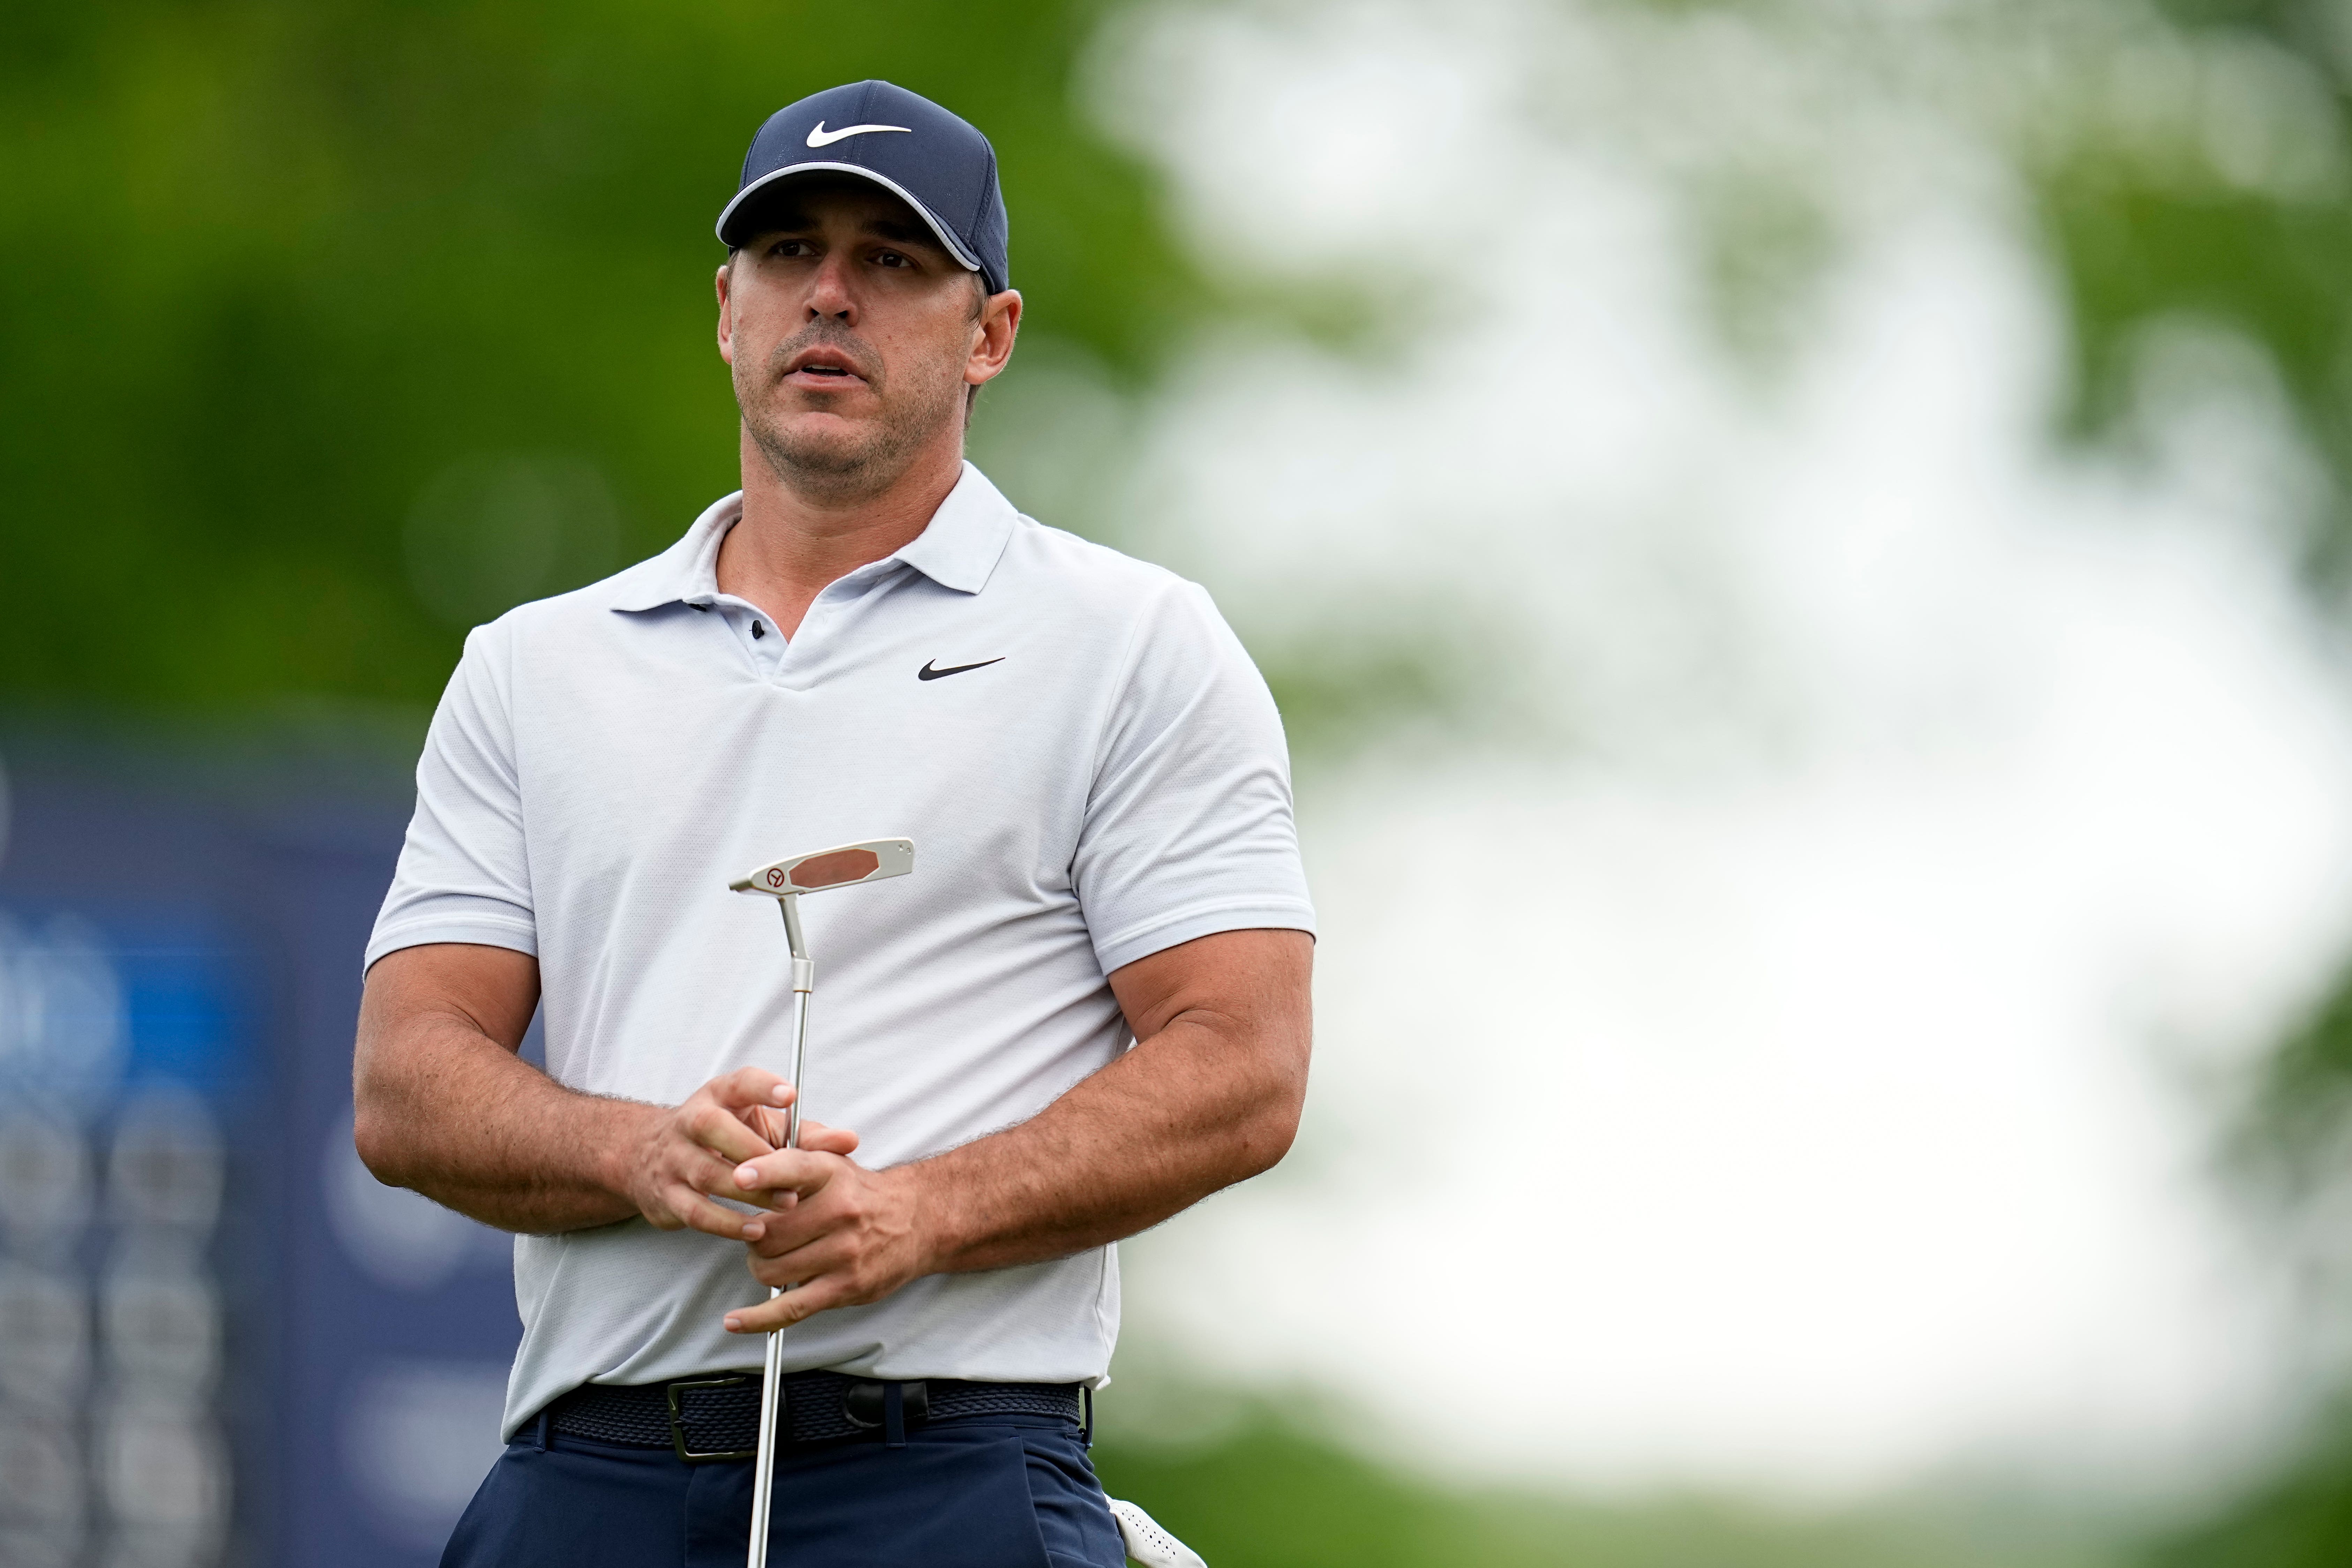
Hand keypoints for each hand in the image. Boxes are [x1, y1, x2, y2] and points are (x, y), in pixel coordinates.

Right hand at [614, 1068, 859, 1240]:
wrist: (651, 1159)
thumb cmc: (726, 1139)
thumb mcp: (761, 1127)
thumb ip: (806, 1135)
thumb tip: (850, 1141)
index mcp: (719, 1096)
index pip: (739, 1082)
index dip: (763, 1087)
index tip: (790, 1096)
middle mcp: (691, 1120)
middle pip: (715, 1128)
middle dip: (755, 1152)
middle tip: (793, 1176)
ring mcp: (675, 1158)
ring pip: (708, 1173)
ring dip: (749, 1193)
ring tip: (786, 1205)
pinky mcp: (667, 1195)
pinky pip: (696, 1212)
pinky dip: (726, 1224)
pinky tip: (756, 1232)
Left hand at [720, 1153, 930, 1332]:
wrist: (918, 1220)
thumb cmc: (861, 1194)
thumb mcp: (833, 1163)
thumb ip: (791, 1161)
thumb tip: (743, 1174)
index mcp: (832, 1174)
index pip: (795, 1169)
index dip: (764, 1173)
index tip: (740, 1178)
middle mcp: (840, 1211)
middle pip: (767, 1233)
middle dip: (753, 1238)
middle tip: (762, 1236)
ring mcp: (844, 1252)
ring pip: (771, 1269)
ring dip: (762, 1268)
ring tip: (774, 1259)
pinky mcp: (845, 1287)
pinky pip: (791, 1308)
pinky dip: (758, 1319)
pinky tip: (735, 1321)